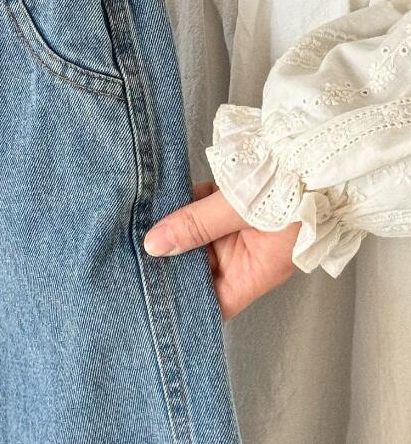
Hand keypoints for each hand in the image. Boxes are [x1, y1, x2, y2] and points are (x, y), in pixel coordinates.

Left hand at [143, 182, 300, 319]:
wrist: (318, 147)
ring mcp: (238, 227)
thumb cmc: (295, 188)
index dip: (183, 303)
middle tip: (132, 250)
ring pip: (196, 234)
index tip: (150, 294)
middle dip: (169, 257)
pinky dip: (184, 201)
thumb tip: (154, 245)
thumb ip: (196, 225)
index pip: (214, 302)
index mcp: (255, 272)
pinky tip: (158, 197)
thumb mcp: (240, 210)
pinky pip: (202, 208)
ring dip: (173, 226)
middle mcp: (246, 254)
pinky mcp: (234, 201)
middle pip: (198, 265)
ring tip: (136, 223)